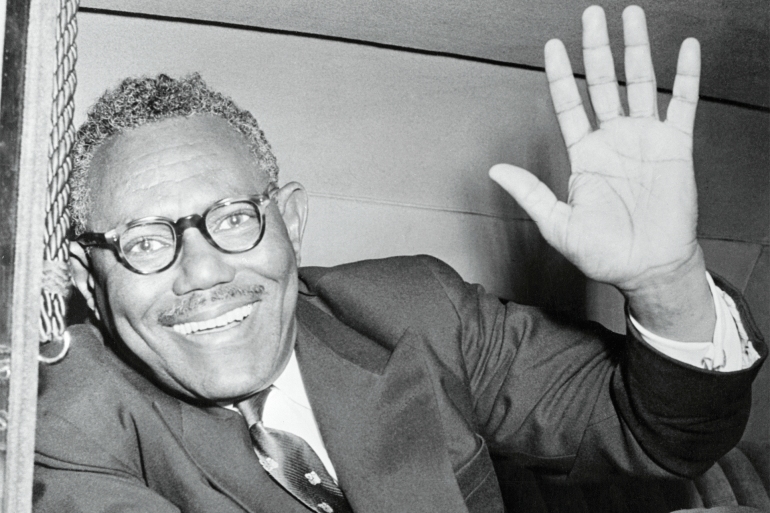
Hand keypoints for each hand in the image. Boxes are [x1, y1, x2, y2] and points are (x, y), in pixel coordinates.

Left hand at [491, 5, 714, 340]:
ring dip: (636, 49)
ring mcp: (645, 139)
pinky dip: (687, 75)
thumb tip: (495, 171)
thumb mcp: (557, 223)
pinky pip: (683, 103)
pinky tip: (686, 48)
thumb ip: (529, 192)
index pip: (569, 103)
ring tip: (631, 16)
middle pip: (602, 82)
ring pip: (640, 83)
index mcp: (585, 154)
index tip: (551, 46)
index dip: (559, 75)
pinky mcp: (676, 146)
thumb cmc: (603, 252)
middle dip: (596, 48)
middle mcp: (614, 140)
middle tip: (592, 15)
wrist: (646, 269)